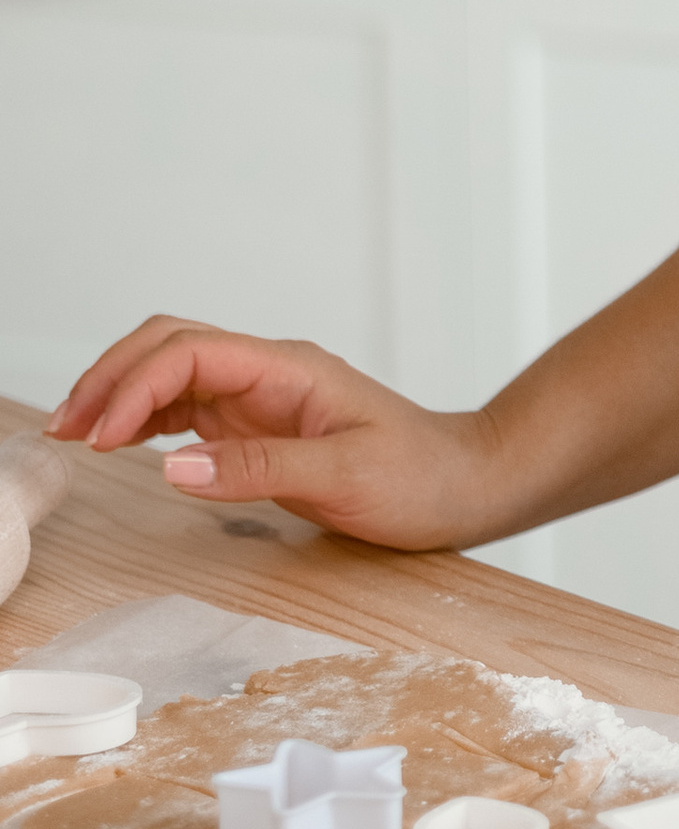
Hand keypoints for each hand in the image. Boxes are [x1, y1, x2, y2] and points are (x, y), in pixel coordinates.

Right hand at [48, 316, 498, 547]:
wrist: (463, 484)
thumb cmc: (420, 476)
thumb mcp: (346, 476)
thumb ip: (259, 469)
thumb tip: (173, 468)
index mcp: (289, 369)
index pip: (190, 352)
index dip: (135, 385)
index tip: (100, 435)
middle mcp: (268, 373)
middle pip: (169, 345)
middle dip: (110, 377)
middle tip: (66, 430)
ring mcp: (261, 397)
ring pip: (171, 371)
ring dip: (120, 395)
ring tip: (75, 435)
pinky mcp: (257, 425)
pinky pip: (187, 406)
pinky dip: (145, 417)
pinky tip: (121, 442)